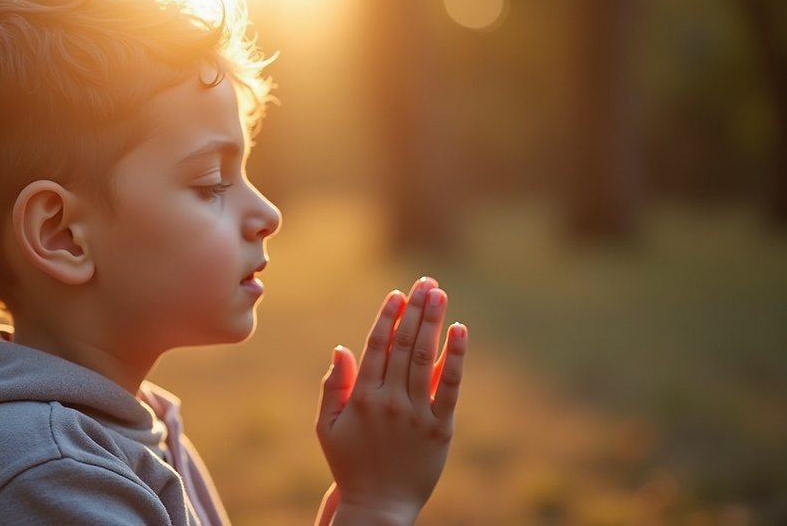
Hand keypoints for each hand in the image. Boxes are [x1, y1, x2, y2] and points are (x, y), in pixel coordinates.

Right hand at [316, 277, 468, 525]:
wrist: (378, 506)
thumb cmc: (349, 464)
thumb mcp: (328, 427)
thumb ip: (334, 386)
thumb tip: (343, 348)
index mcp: (362, 397)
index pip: (377, 346)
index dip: (388, 316)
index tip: (397, 293)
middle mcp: (389, 401)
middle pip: (404, 345)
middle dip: (415, 309)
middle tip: (425, 283)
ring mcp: (416, 414)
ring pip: (425, 358)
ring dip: (433, 322)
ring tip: (440, 295)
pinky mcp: (440, 428)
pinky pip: (449, 386)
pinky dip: (455, 357)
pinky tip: (460, 332)